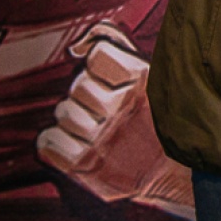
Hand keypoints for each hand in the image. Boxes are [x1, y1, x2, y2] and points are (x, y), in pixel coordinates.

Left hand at [36, 24, 193, 219]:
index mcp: (142, 81)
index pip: (97, 54)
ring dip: (73, 118)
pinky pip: (48, 142)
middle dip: (86, 94)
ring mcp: (101, 137)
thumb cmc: (160, 122)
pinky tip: (74, 143)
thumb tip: (80, 42)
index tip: (107, 76)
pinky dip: (55, 142)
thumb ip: (119, 49)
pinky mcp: (84, 165)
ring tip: (91, 126)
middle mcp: (121, 107)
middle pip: (78, 84)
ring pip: (63, 112)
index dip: (99, 64)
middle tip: (103, 107)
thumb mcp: (153, 79)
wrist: (173, 177)